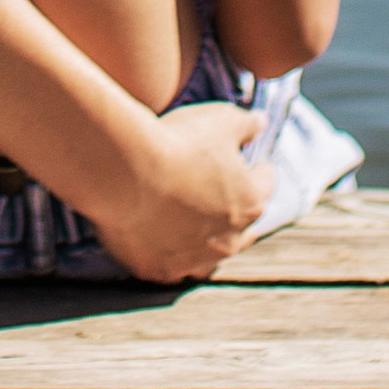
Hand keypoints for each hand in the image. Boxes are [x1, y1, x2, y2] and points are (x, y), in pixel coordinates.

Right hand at [95, 98, 271, 283]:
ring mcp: (194, 260)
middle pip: (241, 227)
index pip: (265, 183)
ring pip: (208, 255)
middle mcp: (229, 240)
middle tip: (217, 192)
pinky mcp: (159, 269)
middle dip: (233, 210)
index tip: (250, 160)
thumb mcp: (221, 119)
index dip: (257, 167)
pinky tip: (155, 235)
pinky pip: (169, 265)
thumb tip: (261, 123)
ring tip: (187, 221)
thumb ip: (247, 124)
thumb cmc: (176, 143)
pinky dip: (166, 252)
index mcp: (250, 202)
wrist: (123, 172)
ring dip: (203, 239)